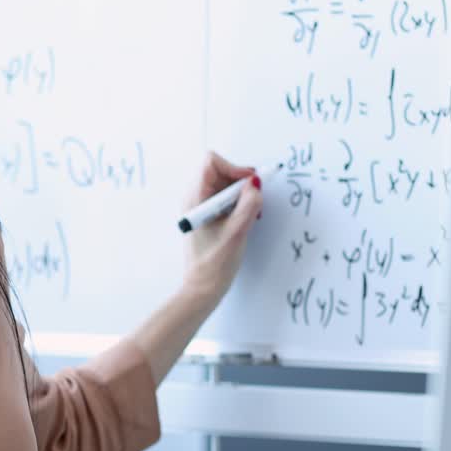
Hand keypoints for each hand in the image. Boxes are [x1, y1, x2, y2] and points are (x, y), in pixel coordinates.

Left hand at [182, 151, 263, 303]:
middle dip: (240, 181)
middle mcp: (195, 199)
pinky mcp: (208, 217)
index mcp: (195, 199)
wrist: (202, 288)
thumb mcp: (237, 232)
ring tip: (251, 213)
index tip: (250, 183)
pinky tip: (246, 219)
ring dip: (241, 194)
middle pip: (219, 171)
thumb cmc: (214, 264)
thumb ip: (248, 205)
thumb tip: (256, 184)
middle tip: (255, 199)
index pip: (211, 162)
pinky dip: (239, 203)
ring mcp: (201, 208)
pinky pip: (225, 199)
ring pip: (224, 185)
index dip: (234, 167)